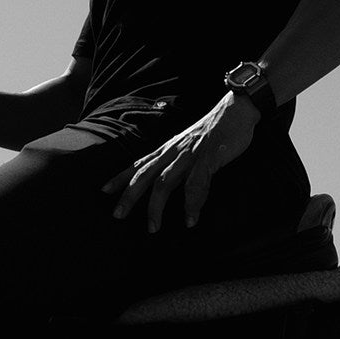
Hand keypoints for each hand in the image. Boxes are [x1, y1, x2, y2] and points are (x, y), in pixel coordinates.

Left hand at [106, 95, 259, 231]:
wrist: (236, 110)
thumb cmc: (213, 131)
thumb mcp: (188, 145)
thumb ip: (177, 161)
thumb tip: (167, 180)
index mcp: (168, 149)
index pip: (139, 164)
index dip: (120, 177)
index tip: (104, 191)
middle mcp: (173, 152)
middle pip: (145, 175)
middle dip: (129, 196)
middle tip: (117, 216)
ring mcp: (190, 155)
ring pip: (165, 182)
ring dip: (156, 206)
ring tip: (153, 228)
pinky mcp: (208, 158)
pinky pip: (197, 184)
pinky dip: (192, 203)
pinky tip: (190, 220)